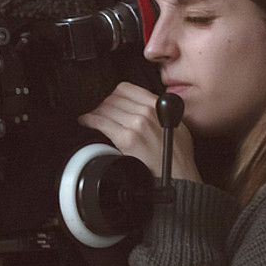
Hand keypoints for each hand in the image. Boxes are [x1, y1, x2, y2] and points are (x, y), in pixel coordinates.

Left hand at [78, 82, 199, 182]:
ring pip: (105, 108)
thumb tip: (144, 108)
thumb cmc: (178, 156)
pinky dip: (89, 120)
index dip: (114, 95)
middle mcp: (148, 111)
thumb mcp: (176, 125)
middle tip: (99, 113)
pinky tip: (86, 121)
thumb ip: (159, 112)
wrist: (179, 176)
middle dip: (103, 105)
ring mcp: (137, 124)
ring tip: (91, 118)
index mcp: (159, 105)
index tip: (110, 101)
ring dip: (95, 113)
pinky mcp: (127, 138)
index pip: (127, 88)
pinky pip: (100, 122)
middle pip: (113, 98)